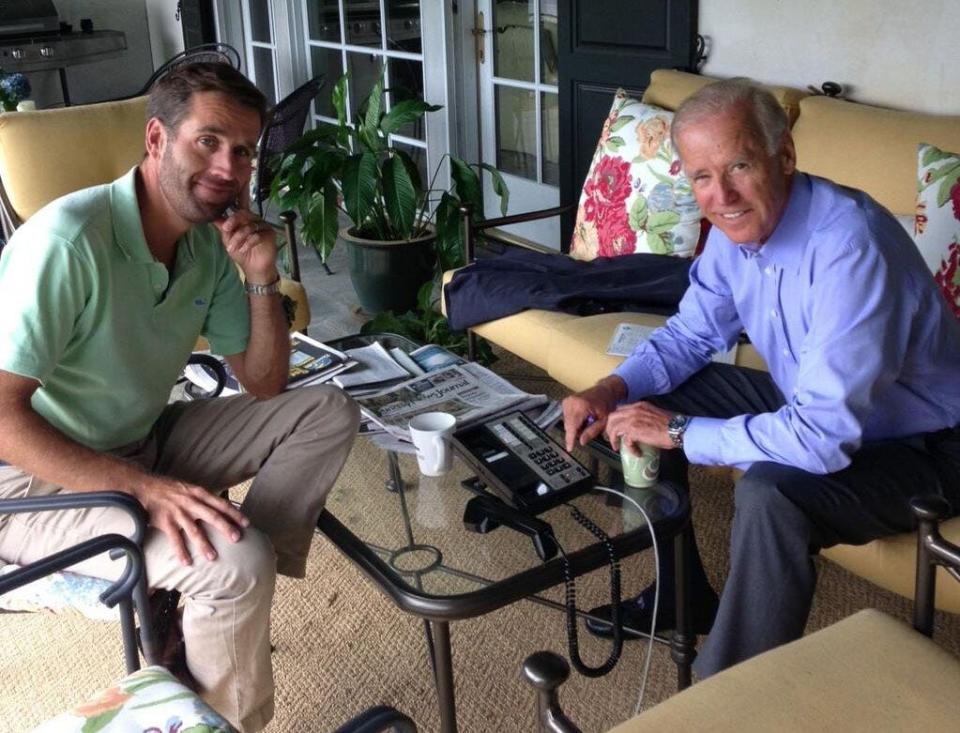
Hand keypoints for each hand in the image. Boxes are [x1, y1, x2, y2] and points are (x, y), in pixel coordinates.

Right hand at [132, 477, 250, 566]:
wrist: (145, 487)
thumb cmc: (170, 489)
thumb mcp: (190, 489)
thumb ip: (204, 499)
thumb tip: (223, 509)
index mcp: (199, 493)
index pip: (221, 504)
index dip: (235, 513)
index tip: (246, 523)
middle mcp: (191, 502)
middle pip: (212, 516)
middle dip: (225, 528)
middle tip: (236, 538)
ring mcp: (178, 513)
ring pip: (194, 531)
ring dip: (204, 545)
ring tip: (213, 557)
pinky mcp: (165, 521)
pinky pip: (175, 539)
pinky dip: (181, 551)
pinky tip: (186, 562)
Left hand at [213, 185, 277, 281]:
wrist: (254, 268)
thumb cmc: (242, 253)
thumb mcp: (228, 240)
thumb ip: (223, 229)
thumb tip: (212, 217)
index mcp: (245, 219)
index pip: (238, 210)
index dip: (230, 213)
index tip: (222, 223)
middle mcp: (255, 219)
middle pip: (244, 214)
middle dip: (233, 221)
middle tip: (225, 229)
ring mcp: (264, 226)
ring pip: (249, 226)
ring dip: (238, 238)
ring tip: (232, 248)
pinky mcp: (270, 234)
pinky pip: (258, 235)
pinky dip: (248, 243)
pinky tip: (243, 250)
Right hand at [562, 377, 626, 450]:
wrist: (604, 390)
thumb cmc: (606, 404)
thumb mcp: (604, 420)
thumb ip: (592, 431)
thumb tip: (582, 441)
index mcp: (581, 406)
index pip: (573, 426)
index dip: (570, 439)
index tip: (569, 448)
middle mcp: (571, 402)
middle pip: (569, 425)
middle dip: (577, 431)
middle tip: (589, 426)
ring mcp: (567, 401)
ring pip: (567, 423)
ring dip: (575, 426)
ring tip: (587, 420)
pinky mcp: (565, 402)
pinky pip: (566, 418)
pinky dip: (573, 421)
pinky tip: (582, 417)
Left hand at [604, 401, 673, 450]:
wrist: (679, 429)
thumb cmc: (671, 425)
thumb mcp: (654, 415)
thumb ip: (644, 417)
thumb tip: (638, 427)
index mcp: (639, 406)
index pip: (619, 410)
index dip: (615, 421)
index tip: (615, 429)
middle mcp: (634, 410)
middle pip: (612, 418)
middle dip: (610, 429)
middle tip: (613, 439)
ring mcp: (633, 419)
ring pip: (614, 428)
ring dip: (614, 439)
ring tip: (618, 447)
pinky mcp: (635, 431)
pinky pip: (625, 441)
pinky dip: (630, 449)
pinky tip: (637, 453)